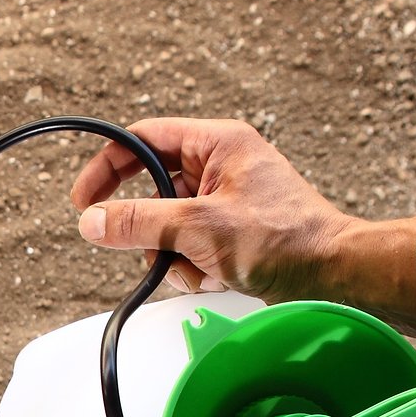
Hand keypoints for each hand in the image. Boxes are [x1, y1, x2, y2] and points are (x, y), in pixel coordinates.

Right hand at [69, 117, 415, 330]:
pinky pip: (188, 248)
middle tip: (154, 248)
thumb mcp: (198, 228)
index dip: (108, 168)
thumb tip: (92, 221)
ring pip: (168, 226)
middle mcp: (221, 166)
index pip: (144, 140)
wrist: (331, 274)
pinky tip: (216, 277)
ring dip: (174, 255)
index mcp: (218, 143)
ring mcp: (225, 202)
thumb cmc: (284, 239)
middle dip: (151, 230)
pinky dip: (193, 268)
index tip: (84, 201)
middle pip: (152, 191)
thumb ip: (138, 223)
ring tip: (202, 267)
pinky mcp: (230, 233)